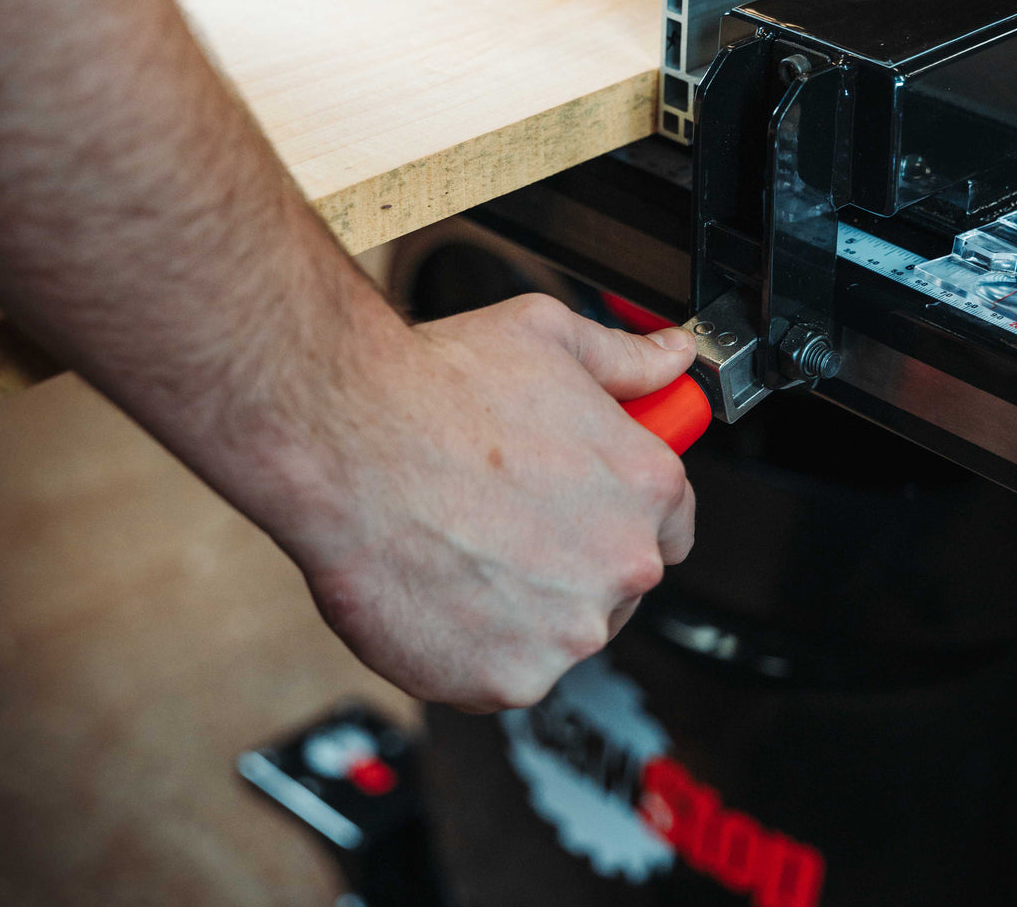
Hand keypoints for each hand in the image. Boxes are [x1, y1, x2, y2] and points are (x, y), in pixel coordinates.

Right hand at [275, 293, 696, 709]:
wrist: (344, 437)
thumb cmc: (439, 385)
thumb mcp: (550, 335)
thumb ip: (626, 358)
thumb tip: (671, 356)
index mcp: (646, 486)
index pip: (672, 523)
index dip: (622, 509)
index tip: (587, 504)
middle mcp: (622, 566)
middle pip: (614, 580)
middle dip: (571, 556)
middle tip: (504, 517)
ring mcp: (567, 633)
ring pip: (558, 630)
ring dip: (522, 604)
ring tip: (461, 545)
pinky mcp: (505, 681)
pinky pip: (501, 671)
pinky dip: (472, 645)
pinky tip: (439, 587)